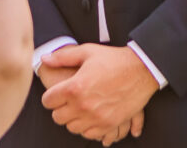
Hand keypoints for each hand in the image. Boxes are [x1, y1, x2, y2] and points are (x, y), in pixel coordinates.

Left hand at [40, 44, 156, 141]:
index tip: (57, 93)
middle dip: (60, 108)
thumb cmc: (113, 59)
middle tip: (68, 100)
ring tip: (80, 107)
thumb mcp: (87, 52)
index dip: (51, 96)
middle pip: (58, 117)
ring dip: (73, 118)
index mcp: (75, 87)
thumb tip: (44, 59)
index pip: (48, 101)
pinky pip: (88, 134)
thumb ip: (63, 56)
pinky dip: (87, 127)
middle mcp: (83, 105)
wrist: (142, 70)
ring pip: (72, 128)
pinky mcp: (109, 124)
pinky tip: (91, 115)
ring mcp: (96, 117)